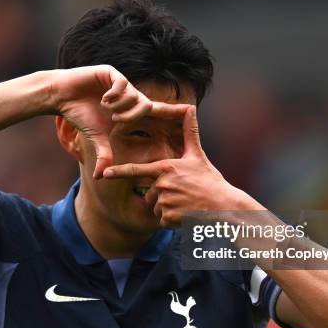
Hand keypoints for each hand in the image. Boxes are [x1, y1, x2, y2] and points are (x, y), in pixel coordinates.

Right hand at [50, 65, 189, 178]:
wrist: (62, 96)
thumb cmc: (80, 116)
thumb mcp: (95, 138)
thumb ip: (104, 155)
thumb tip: (99, 177)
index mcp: (130, 108)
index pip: (156, 110)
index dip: (172, 110)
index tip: (191, 110)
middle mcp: (129, 94)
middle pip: (146, 105)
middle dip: (133, 115)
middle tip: (116, 121)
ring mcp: (121, 83)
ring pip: (134, 96)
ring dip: (121, 107)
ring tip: (106, 109)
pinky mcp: (111, 73)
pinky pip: (122, 84)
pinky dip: (114, 95)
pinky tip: (104, 99)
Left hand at [102, 106, 261, 226]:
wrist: (224, 207)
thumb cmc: (211, 181)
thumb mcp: (198, 155)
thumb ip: (189, 132)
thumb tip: (190, 107)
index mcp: (166, 169)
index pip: (136, 171)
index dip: (118, 172)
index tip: (104, 174)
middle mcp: (162, 184)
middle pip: (149, 193)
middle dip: (161, 196)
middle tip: (183, 195)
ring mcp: (164, 202)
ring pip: (155, 207)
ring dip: (167, 209)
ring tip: (185, 204)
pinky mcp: (167, 218)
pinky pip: (161, 220)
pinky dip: (171, 220)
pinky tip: (185, 215)